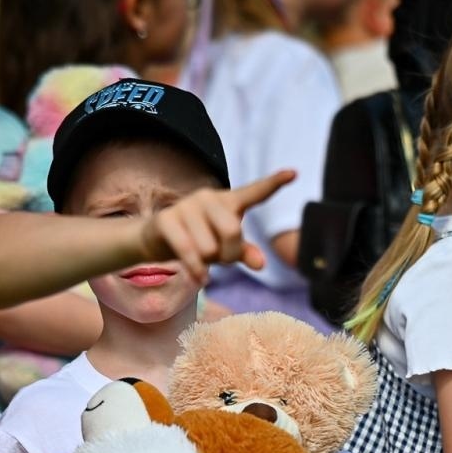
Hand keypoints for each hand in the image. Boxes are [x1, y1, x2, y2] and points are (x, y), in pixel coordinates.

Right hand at [138, 169, 294, 280]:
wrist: (157, 239)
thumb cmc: (199, 241)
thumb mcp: (225, 248)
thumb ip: (244, 253)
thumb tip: (261, 264)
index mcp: (229, 201)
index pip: (255, 192)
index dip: (274, 183)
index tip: (294, 173)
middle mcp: (209, 197)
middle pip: (232, 231)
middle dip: (229, 254)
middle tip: (222, 260)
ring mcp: (187, 206)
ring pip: (209, 247)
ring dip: (208, 263)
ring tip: (202, 261)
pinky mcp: (167, 219)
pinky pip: (188, 251)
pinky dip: (196, 270)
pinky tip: (200, 279)